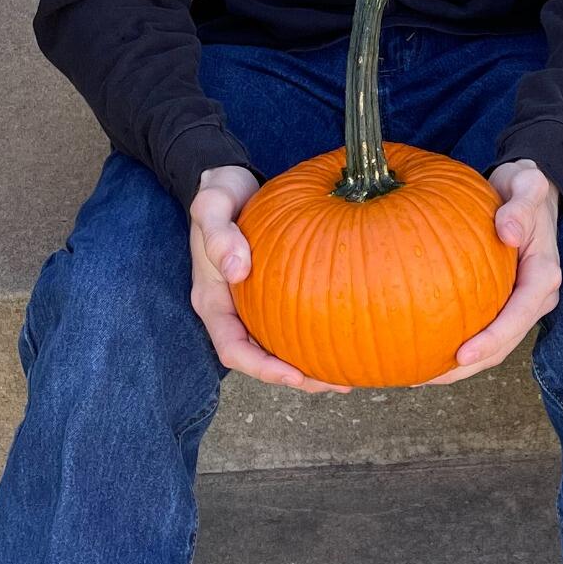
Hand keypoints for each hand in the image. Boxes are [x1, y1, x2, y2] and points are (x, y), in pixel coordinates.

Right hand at [188, 164, 348, 393]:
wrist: (231, 181)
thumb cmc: (220, 193)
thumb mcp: (212, 205)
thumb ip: (218, 234)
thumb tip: (236, 269)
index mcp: (212, 301)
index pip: (233, 350)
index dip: (262, 368)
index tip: (294, 374)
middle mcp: (232, 310)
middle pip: (262, 359)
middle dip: (297, 377)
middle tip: (339, 382)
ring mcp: (253, 304)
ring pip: (280, 346)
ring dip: (311, 364)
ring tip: (350, 373)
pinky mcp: (274, 293)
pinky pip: (294, 323)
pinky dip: (317, 335)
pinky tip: (348, 334)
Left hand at [425, 158, 561, 383]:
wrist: (528, 192)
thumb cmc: (525, 189)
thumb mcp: (528, 186)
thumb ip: (521, 205)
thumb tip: (507, 232)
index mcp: (543, 274)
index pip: (520, 315)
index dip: (493, 339)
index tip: (463, 355)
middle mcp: (535, 296)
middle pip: (506, 342)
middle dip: (471, 365)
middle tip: (431, 377)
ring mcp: (520, 303)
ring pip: (495, 344)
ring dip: (462, 365)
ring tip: (422, 375)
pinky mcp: (504, 302)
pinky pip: (483, 328)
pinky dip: (457, 343)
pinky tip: (424, 349)